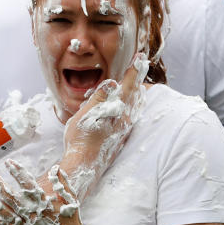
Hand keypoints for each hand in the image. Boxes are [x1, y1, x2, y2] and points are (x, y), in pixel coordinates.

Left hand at [0, 160, 81, 224]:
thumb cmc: (71, 219)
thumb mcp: (70, 198)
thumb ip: (61, 182)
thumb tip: (55, 167)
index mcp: (44, 202)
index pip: (27, 183)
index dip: (17, 171)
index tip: (8, 162)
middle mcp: (32, 213)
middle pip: (10, 194)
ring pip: (3, 209)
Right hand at [61, 54, 147, 196]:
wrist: (84, 166)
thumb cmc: (81, 139)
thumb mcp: (86, 114)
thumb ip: (99, 98)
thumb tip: (112, 83)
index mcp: (118, 111)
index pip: (129, 85)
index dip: (134, 70)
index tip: (140, 57)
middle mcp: (125, 119)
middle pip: (135, 94)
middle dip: (138, 79)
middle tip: (142, 65)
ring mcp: (124, 129)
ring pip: (134, 106)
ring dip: (136, 92)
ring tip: (139, 83)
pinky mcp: (120, 137)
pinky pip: (131, 115)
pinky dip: (132, 105)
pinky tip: (130, 107)